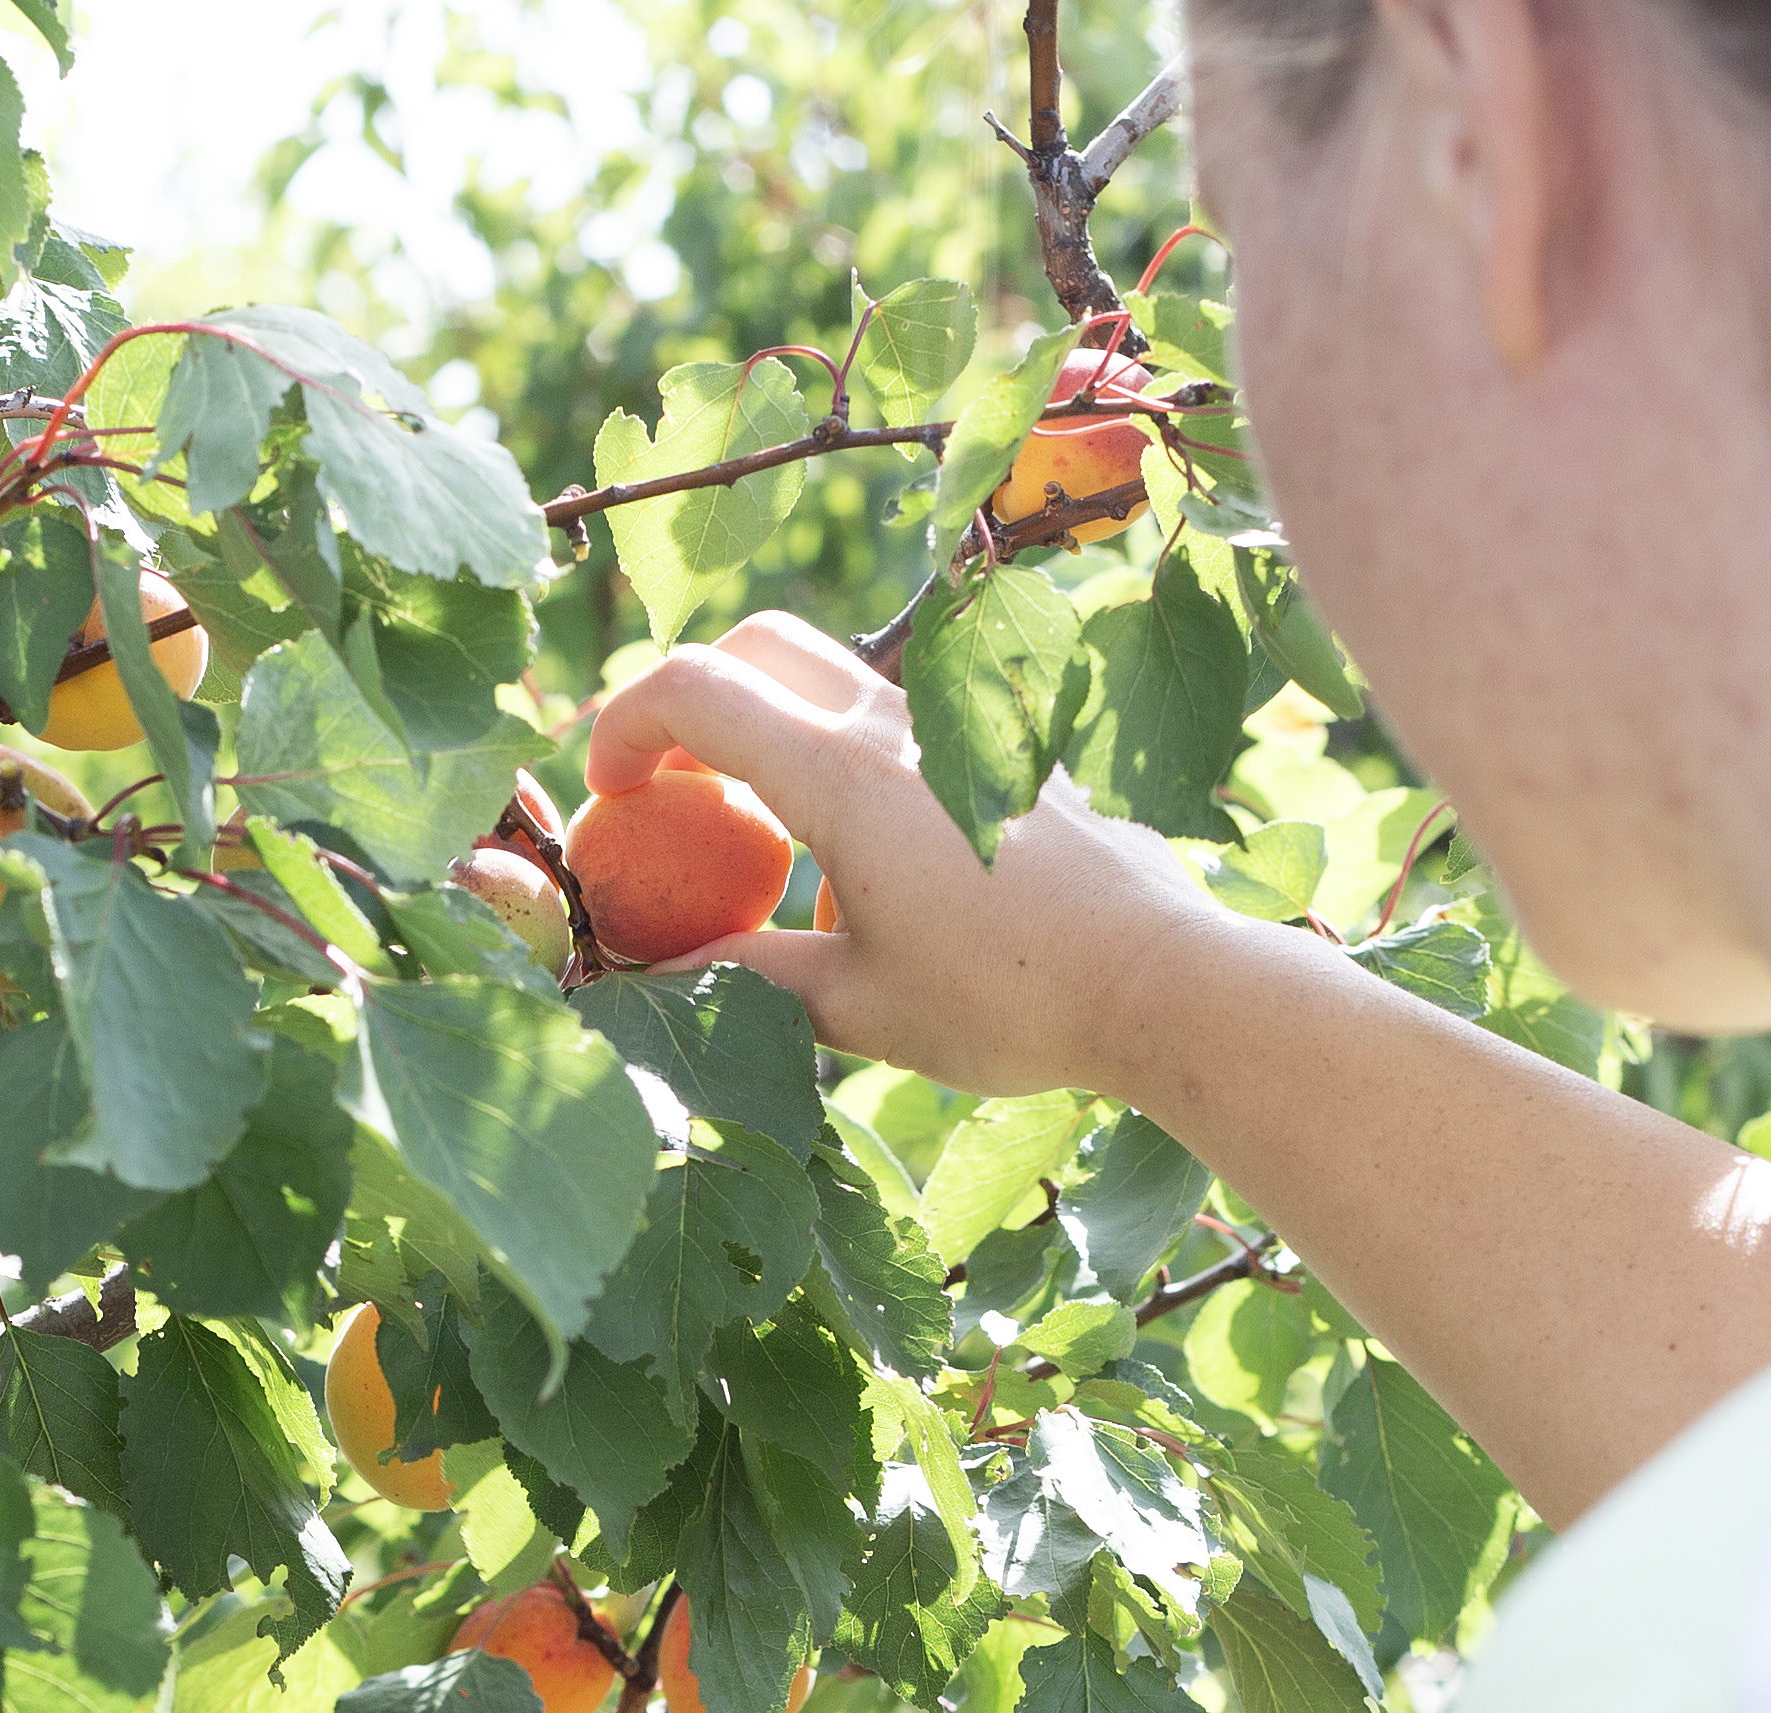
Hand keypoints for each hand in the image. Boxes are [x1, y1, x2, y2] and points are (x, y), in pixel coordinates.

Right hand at [579, 619, 1246, 1103]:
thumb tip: (664, 977)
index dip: (623, 727)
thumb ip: (747, 979)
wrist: (1160, 982)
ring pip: (833, 681)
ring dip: (775, 733)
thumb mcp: (856, 1008)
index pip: (692, 688)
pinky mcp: (1005, 755)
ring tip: (774, 848)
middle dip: (691, 699)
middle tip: (672, 793)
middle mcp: (896, 724)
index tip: (610, 797)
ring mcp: (957, 730)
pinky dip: (849, 764)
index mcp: (841, 774)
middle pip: (758, 645)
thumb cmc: (1008, 1002)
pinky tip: (876, 870)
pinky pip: (899, 727)